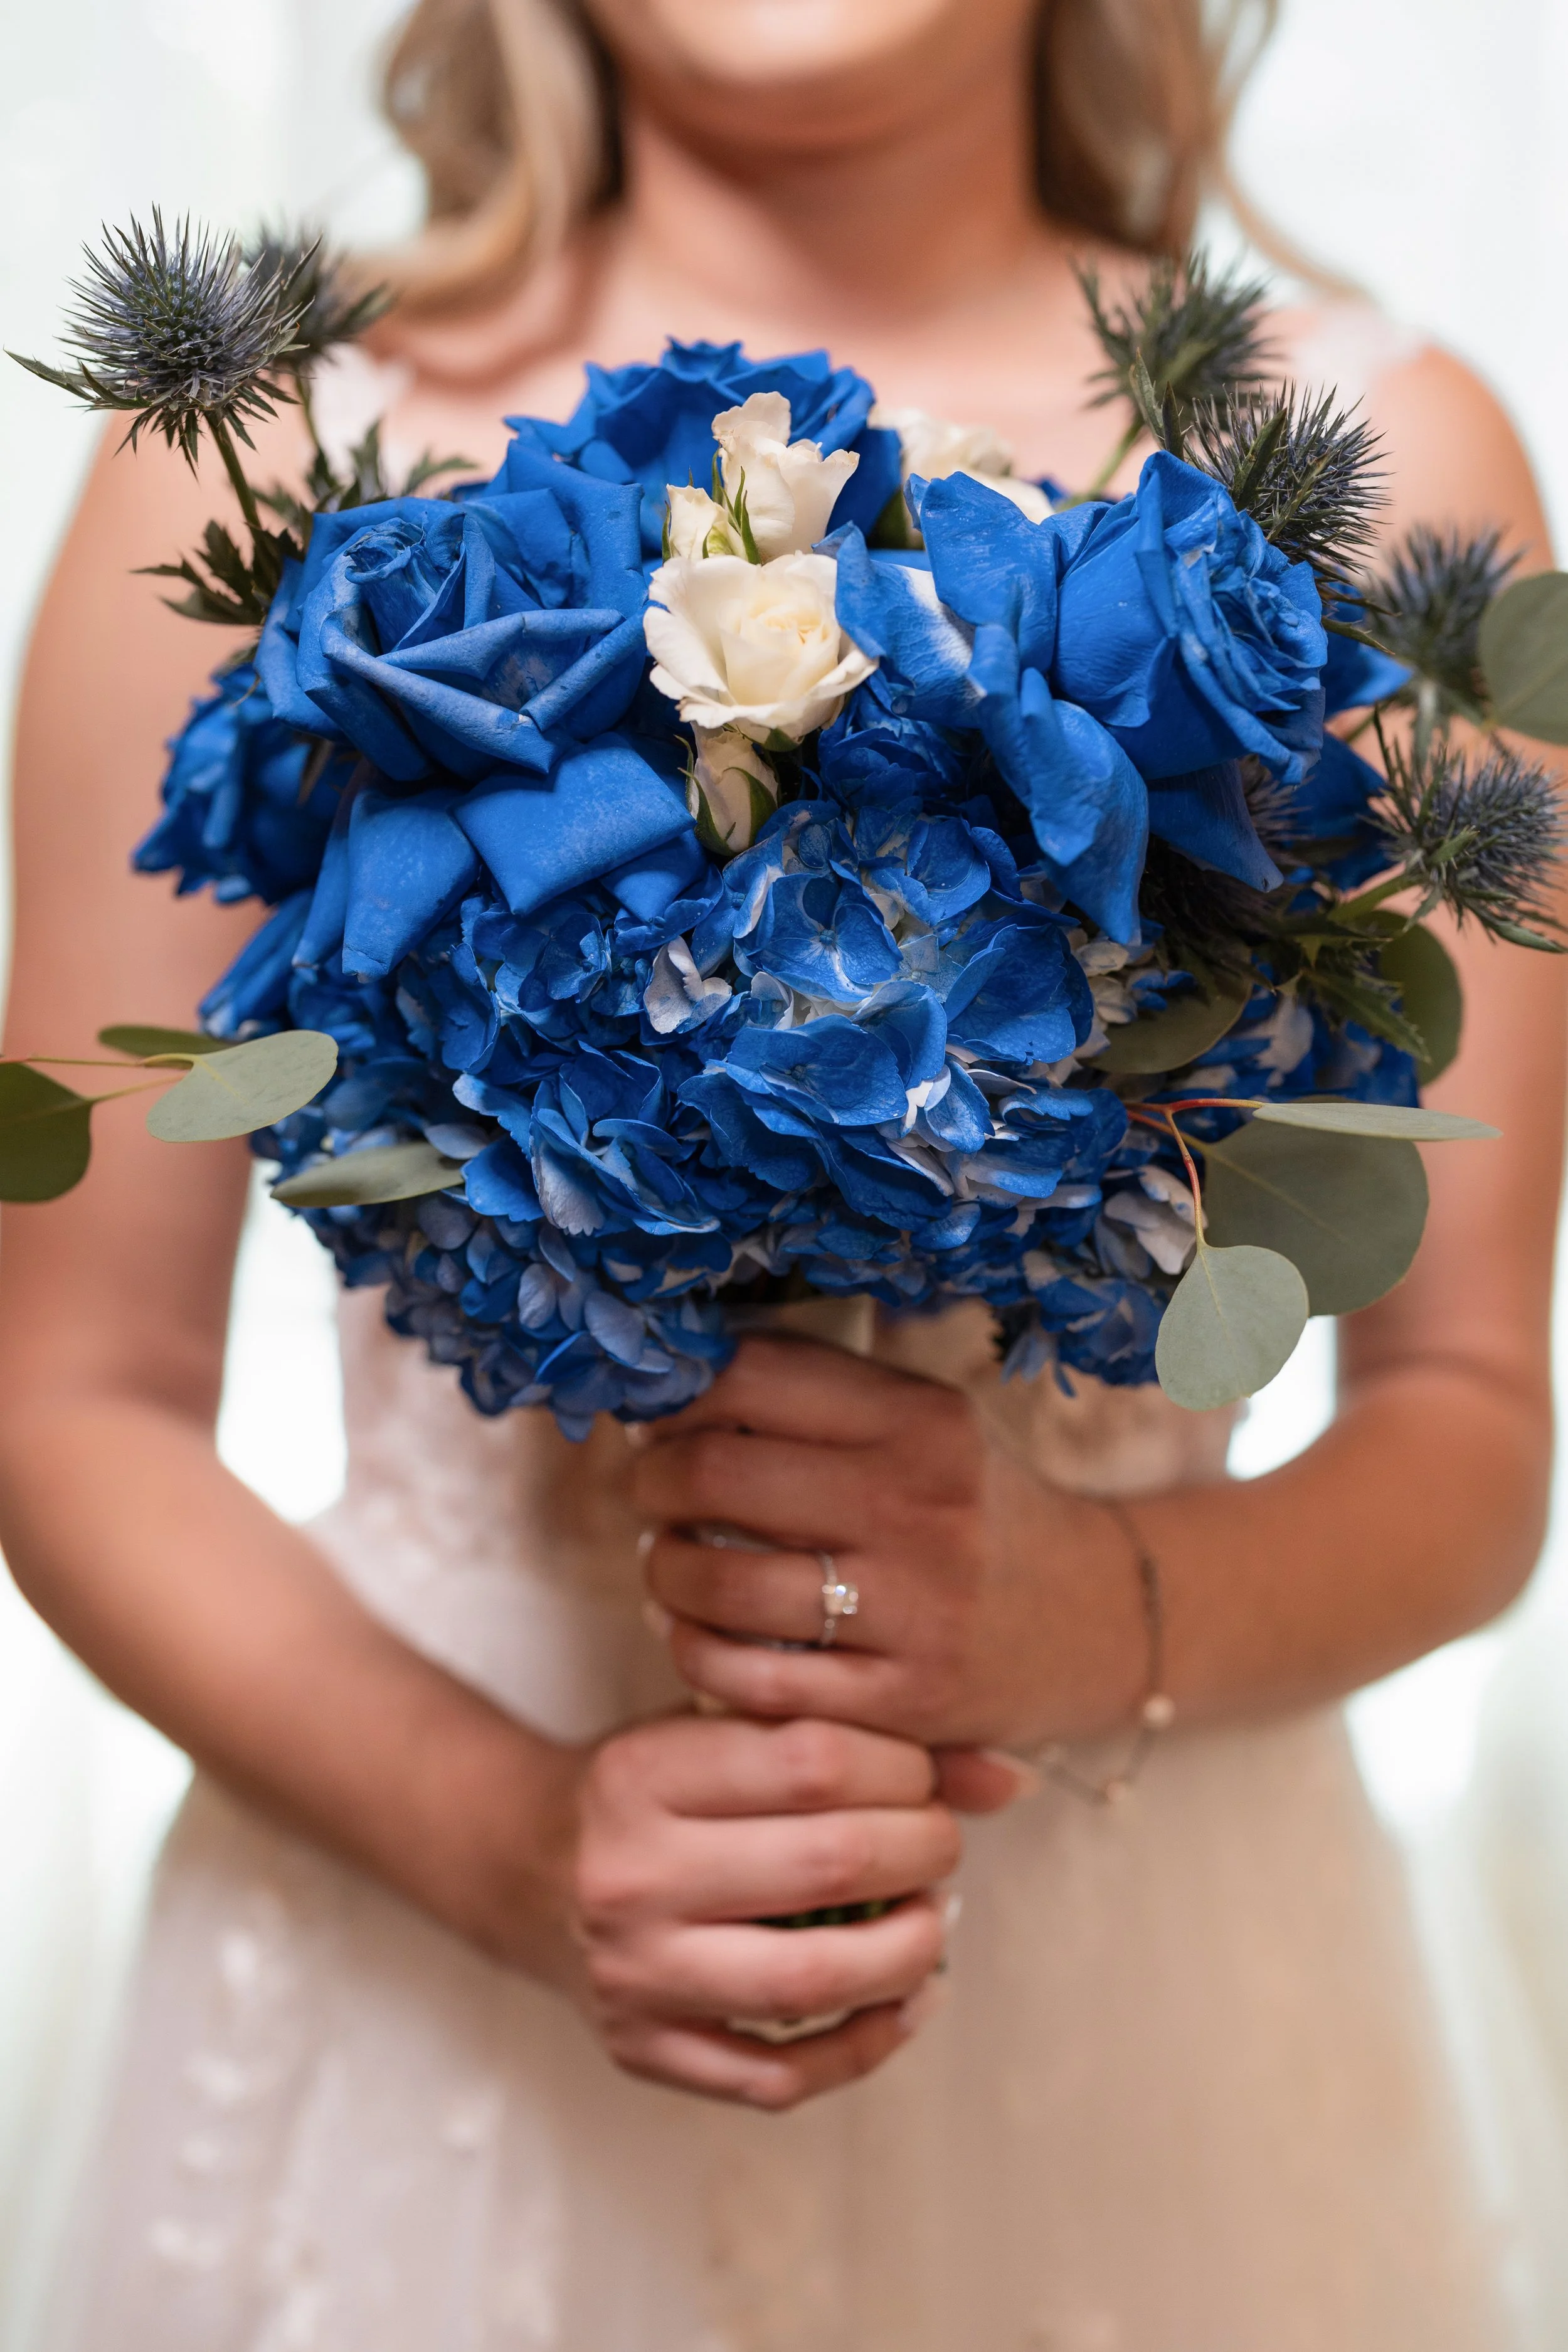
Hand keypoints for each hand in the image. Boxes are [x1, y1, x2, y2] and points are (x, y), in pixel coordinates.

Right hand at [501, 1711, 968, 2108]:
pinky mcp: (644, 2051)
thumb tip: (1006, 1780)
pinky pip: (777, 2078)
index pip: (812, 1759)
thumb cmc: (648, 1786)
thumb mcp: (720, 1730)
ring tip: (932, 1923)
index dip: (901, 1767)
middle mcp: (630, 1874)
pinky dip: (862, 2050)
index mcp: (644, 1772)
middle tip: (942, 1845)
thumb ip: (851, 1739)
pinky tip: (902, 2006)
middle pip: (827, 1864)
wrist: (523, 1862)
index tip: (924, 1776)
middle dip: (922, 1852)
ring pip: (810, 1983)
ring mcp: (635, 1974)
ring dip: (907, 1954)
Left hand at [631, 1335, 1145, 1751]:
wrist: (1092, 1620)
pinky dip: (695, 1651)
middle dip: (653, 1479)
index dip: (677, 1390)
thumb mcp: (924, 1426)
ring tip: (669, 1560)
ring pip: (720, 1583)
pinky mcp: (900, 1702)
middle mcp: (920, 1507)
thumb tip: (672, 1383)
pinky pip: (749, 1679)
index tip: (660, 1412)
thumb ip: (818, 1397)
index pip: (752, 1373)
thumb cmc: (971, 1508)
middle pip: (717, 1471)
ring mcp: (914, 1610)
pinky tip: (696, 1631)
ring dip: (663, 1569)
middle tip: (652, 1488)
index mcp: (922, 1421)